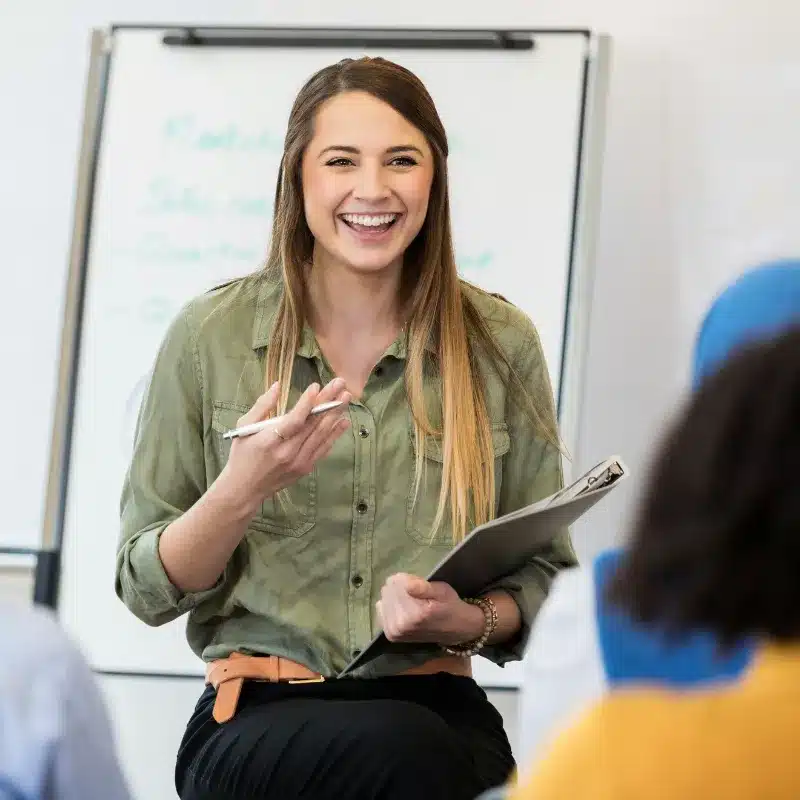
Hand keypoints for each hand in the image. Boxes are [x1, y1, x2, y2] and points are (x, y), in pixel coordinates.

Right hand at [220, 378, 350, 512]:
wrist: (244, 489)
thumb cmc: (242, 455)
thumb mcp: (244, 427)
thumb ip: (262, 406)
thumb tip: (277, 385)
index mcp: (270, 441)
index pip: (294, 420)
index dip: (307, 403)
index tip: (317, 386)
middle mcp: (288, 452)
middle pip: (313, 424)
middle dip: (328, 401)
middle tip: (341, 384)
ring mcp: (299, 462)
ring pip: (322, 435)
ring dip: (336, 414)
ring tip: (347, 397)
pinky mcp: (305, 468)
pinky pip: (323, 448)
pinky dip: (334, 434)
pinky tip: (344, 420)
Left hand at [376, 573, 485, 646]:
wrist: (455, 630)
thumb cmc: (450, 606)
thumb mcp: (442, 591)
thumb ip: (422, 587)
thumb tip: (404, 583)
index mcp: (414, 614)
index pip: (396, 582)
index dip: (407, 579)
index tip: (419, 584)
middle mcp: (400, 625)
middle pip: (388, 590)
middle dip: (400, 588)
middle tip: (416, 594)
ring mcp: (394, 631)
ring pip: (384, 599)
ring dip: (395, 597)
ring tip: (411, 602)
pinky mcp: (391, 634)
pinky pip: (381, 609)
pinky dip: (391, 606)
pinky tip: (403, 609)